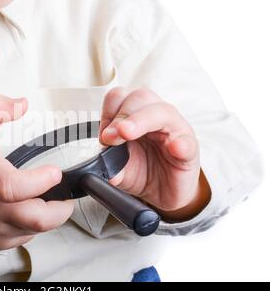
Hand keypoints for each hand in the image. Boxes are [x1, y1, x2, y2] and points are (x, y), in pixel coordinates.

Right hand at [0, 94, 73, 249]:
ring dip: (49, 214)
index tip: (54, 172)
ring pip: (37, 229)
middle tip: (63, 190)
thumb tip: (22, 104)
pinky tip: (29, 207)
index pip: (10, 187)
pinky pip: (28, 235)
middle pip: (36, 219)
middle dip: (60, 207)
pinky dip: (35, 223)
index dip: (38, 182)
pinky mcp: (0, 242)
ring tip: (46, 196)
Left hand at [100, 88, 210, 221]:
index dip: (108, 113)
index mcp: (134, 115)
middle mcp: (154, 116)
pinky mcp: (189, 150)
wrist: (164, 193)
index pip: (119, 97)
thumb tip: (100, 165)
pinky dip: (180, 143)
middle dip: (122, 115)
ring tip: (128, 134)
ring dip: (142, 121)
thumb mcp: (119, 170)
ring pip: (162, 112)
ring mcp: (175, 131)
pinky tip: (174, 148)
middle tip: (111, 137)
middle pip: (140, 97)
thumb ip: (109, 165)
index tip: (103, 136)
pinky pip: (187, 142)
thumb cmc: (143, 171)